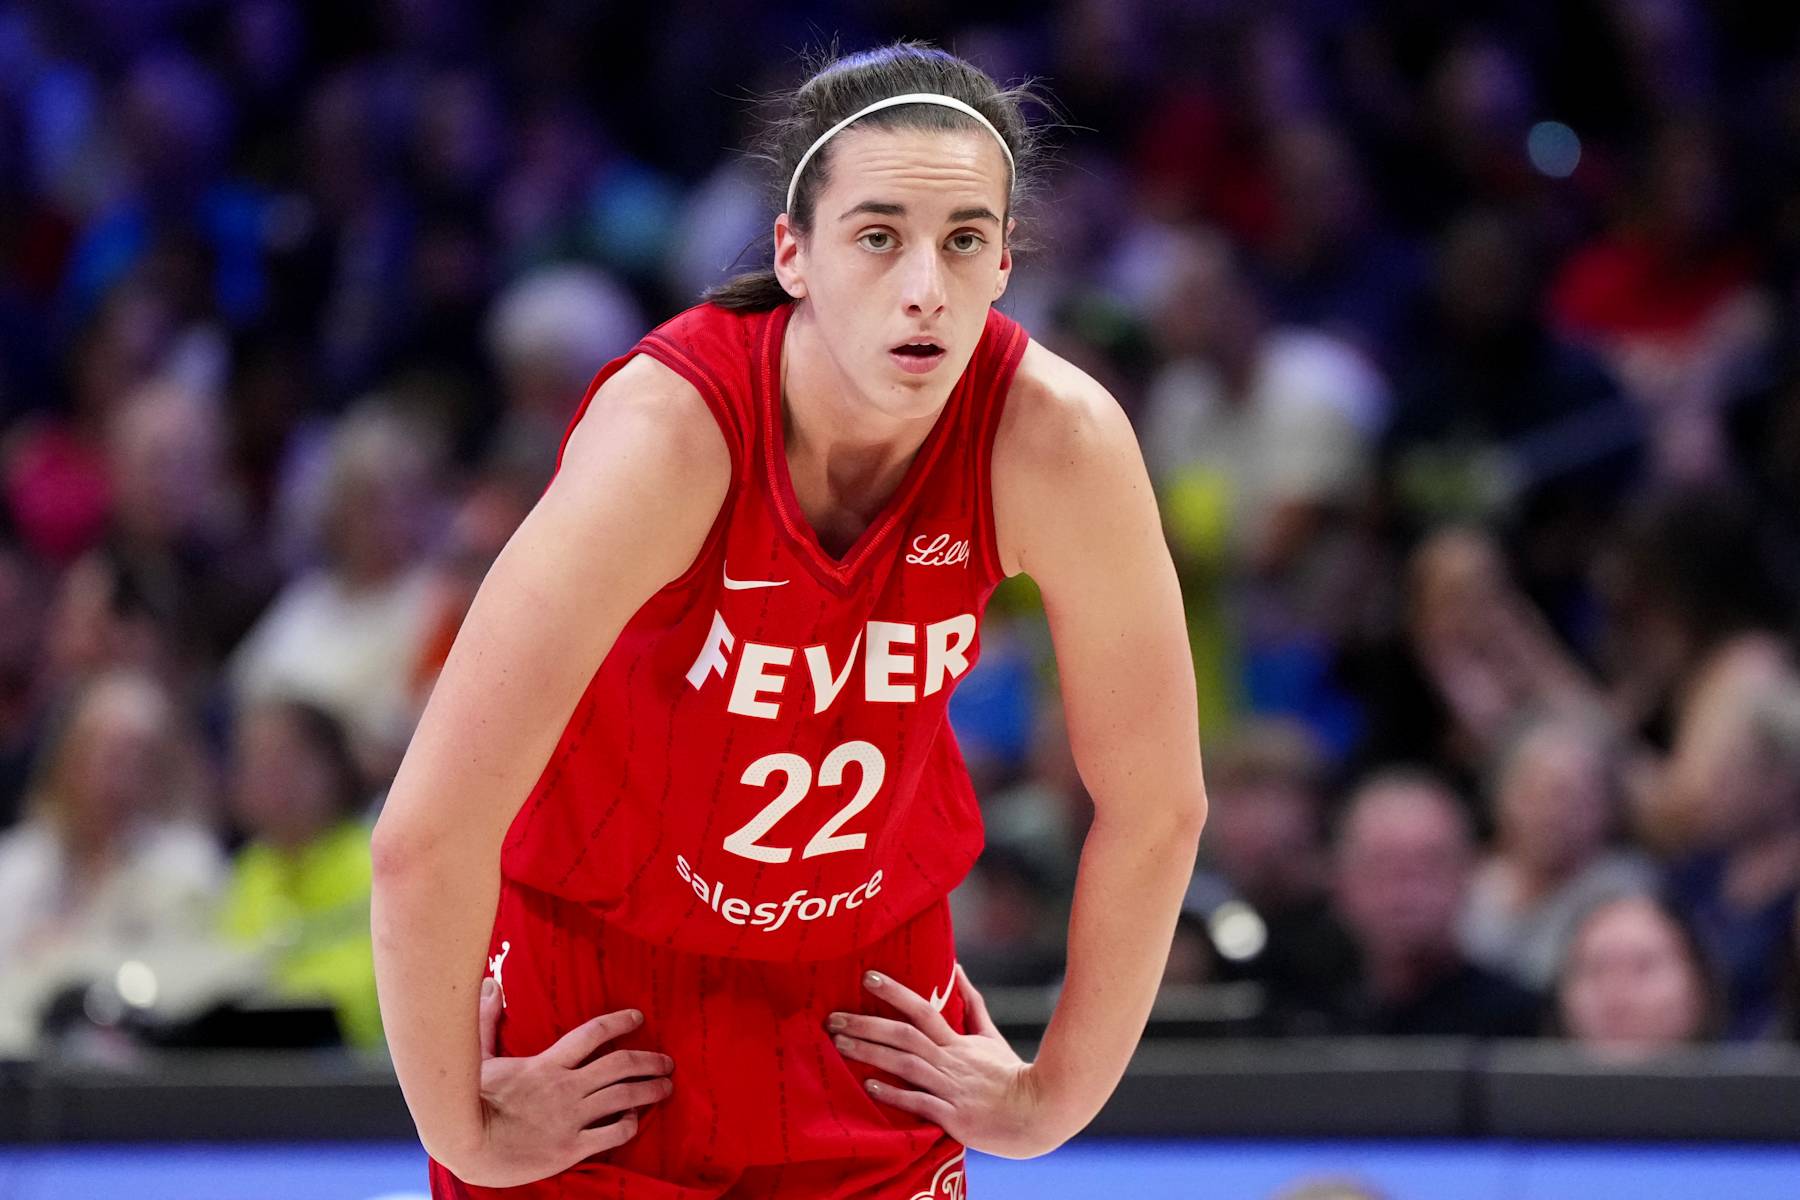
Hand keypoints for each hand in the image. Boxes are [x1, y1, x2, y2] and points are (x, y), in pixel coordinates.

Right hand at [452, 979, 674, 1187]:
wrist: (467, 1145)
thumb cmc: (469, 1102)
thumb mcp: (478, 1057)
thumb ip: (487, 1021)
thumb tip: (488, 984)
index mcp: (547, 1064)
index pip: (592, 1034)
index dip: (619, 1022)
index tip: (639, 1017)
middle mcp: (566, 1087)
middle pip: (619, 1065)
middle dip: (648, 1061)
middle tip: (668, 1061)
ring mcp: (570, 1118)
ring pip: (623, 1097)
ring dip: (649, 1090)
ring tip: (666, 1086)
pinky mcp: (569, 1148)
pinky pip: (610, 1134)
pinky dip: (628, 1125)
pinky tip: (635, 1121)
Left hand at [828, 965, 1065, 1159]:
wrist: (1037, 1114)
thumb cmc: (1009, 1075)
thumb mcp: (990, 1036)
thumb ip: (971, 1004)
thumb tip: (956, 968)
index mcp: (958, 1042)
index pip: (922, 1009)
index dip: (895, 992)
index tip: (867, 978)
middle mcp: (950, 1062)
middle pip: (904, 1036)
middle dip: (866, 1025)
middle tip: (833, 1018)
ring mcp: (951, 1089)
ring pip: (905, 1065)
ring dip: (870, 1054)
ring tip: (840, 1045)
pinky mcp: (952, 1117)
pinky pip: (919, 1103)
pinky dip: (895, 1094)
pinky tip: (870, 1086)